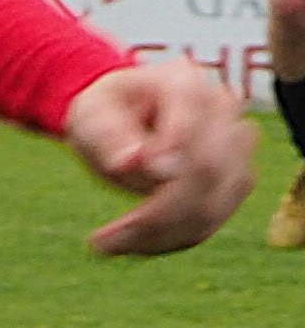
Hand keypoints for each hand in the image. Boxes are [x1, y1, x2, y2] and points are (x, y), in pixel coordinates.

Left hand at [62, 56, 254, 255]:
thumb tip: (142, 163)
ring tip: (109, 244)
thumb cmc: (104, 111)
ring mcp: (236, 146)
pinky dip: (170, 240)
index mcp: (183, 82)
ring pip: (213, 205)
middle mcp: (221, 110)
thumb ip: (113, 136)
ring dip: (160, 236)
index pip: (190, 125)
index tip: (118, 183)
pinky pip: (212, 220)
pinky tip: (132, 245)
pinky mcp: (235, 179)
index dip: (166, 159)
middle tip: (101, 241)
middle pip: (207, 172)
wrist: (123, 115)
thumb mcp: (90, 115)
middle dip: (155, 214)